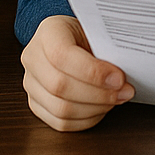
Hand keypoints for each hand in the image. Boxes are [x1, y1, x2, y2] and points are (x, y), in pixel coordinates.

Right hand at [21, 15, 133, 131]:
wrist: (71, 40)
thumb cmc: (86, 35)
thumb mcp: (96, 32)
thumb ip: (106, 51)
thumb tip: (122, 80)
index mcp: (48, 32)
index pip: (62, 56)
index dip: (92, 72)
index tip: (119, 78)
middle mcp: (33, 57)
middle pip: (59, 86)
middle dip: (98, 94)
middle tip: (124, 92)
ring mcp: (31, 83)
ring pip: (60, 108)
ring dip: (95, 109)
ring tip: (115, 100)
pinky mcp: (36, 104)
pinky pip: (60, 123)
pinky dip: (86, 120)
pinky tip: (101, 108)